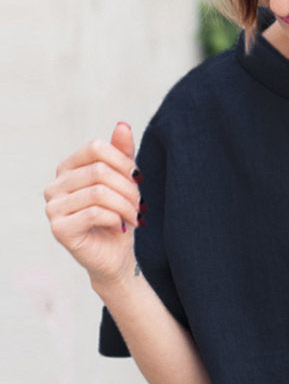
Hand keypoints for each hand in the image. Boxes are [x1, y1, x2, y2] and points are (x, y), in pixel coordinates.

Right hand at [44, 122, 140, 286]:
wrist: (116, 258)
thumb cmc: (119, 219)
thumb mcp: (124, 184)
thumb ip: (122, 156)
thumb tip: (123, 125)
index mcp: (68, 169)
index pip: (96, 148)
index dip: (123, 163)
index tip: (138, 180)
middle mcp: (55, 185)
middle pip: (99, 171)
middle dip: (127, 188)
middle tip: (139, 206)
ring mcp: (53, 207)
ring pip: (99, 193)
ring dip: (125, 206)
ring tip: (134, 217)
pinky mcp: (59, 229)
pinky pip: (94, 213)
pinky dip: (115, 219)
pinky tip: (120, 227)